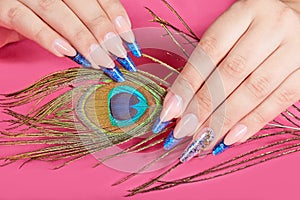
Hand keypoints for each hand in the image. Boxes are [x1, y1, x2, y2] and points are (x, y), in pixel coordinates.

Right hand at [0, 0, 141, 81]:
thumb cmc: (32, 12)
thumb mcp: (62, 13)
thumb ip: (82, 23)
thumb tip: (110, 45)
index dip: (114, 16)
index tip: (128, 39)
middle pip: (81, 3)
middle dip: (102, 30)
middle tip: (118, 54)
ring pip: (56, 11)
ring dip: (81, 38)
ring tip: (99, 59)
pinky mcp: (1, 6)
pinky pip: (25, 20)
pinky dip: (47, 36)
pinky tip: (66, 52)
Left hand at [153, 0, 299, 161]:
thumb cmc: (255, 28)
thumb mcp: (231, 31)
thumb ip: (209, 59)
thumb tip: (182, 101)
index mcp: (245, 12)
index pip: (209, 51)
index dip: (188, 83)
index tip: (171, 110)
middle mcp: (272, 26)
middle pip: (231, 73)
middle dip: (204, 107)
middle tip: (185, 131)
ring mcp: (294, 48)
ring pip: (254, 90)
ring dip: (225, 120)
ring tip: (204, 139)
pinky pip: (279, 101)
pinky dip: (252, 122)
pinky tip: (232, 137)